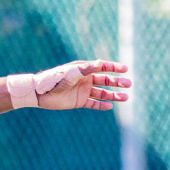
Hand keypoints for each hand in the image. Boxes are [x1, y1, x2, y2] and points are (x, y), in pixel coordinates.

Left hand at [13, 61, 131, 110]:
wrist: (41, 93)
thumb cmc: (55, 79)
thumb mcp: (71, 73)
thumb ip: (86, 69)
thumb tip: (100, 63)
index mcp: (84, 69)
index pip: (102, 67)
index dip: (114, 67)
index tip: (125, 69)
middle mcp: (85, 79)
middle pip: (105, 80)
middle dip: (117, 82)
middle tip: (128, 84)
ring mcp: (83, 91)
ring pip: (102, 93)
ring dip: (113, 95)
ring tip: (125, 98)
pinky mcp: (79, 101)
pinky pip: (93, 103)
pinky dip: (101, 105)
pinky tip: (110, 106)